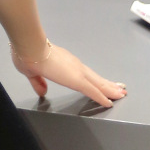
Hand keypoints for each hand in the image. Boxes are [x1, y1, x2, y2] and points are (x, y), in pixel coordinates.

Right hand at [10, 42, 126, 107]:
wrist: (29, 47)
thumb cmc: (28, 55)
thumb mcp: (32, 72)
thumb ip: (38, 82)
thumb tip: (42, 91)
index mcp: (65, 64)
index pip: (84, 74)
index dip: (93, 79)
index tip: (101, 82)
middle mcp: (75, 66)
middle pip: (95, 78)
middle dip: (108, 85)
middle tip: (120, 90)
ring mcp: (77, 72)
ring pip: (98, 84)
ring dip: (110, 90)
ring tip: (121, 94)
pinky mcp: (76, 80)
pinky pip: (93, 91)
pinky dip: (102, 97)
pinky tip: (109, 102)